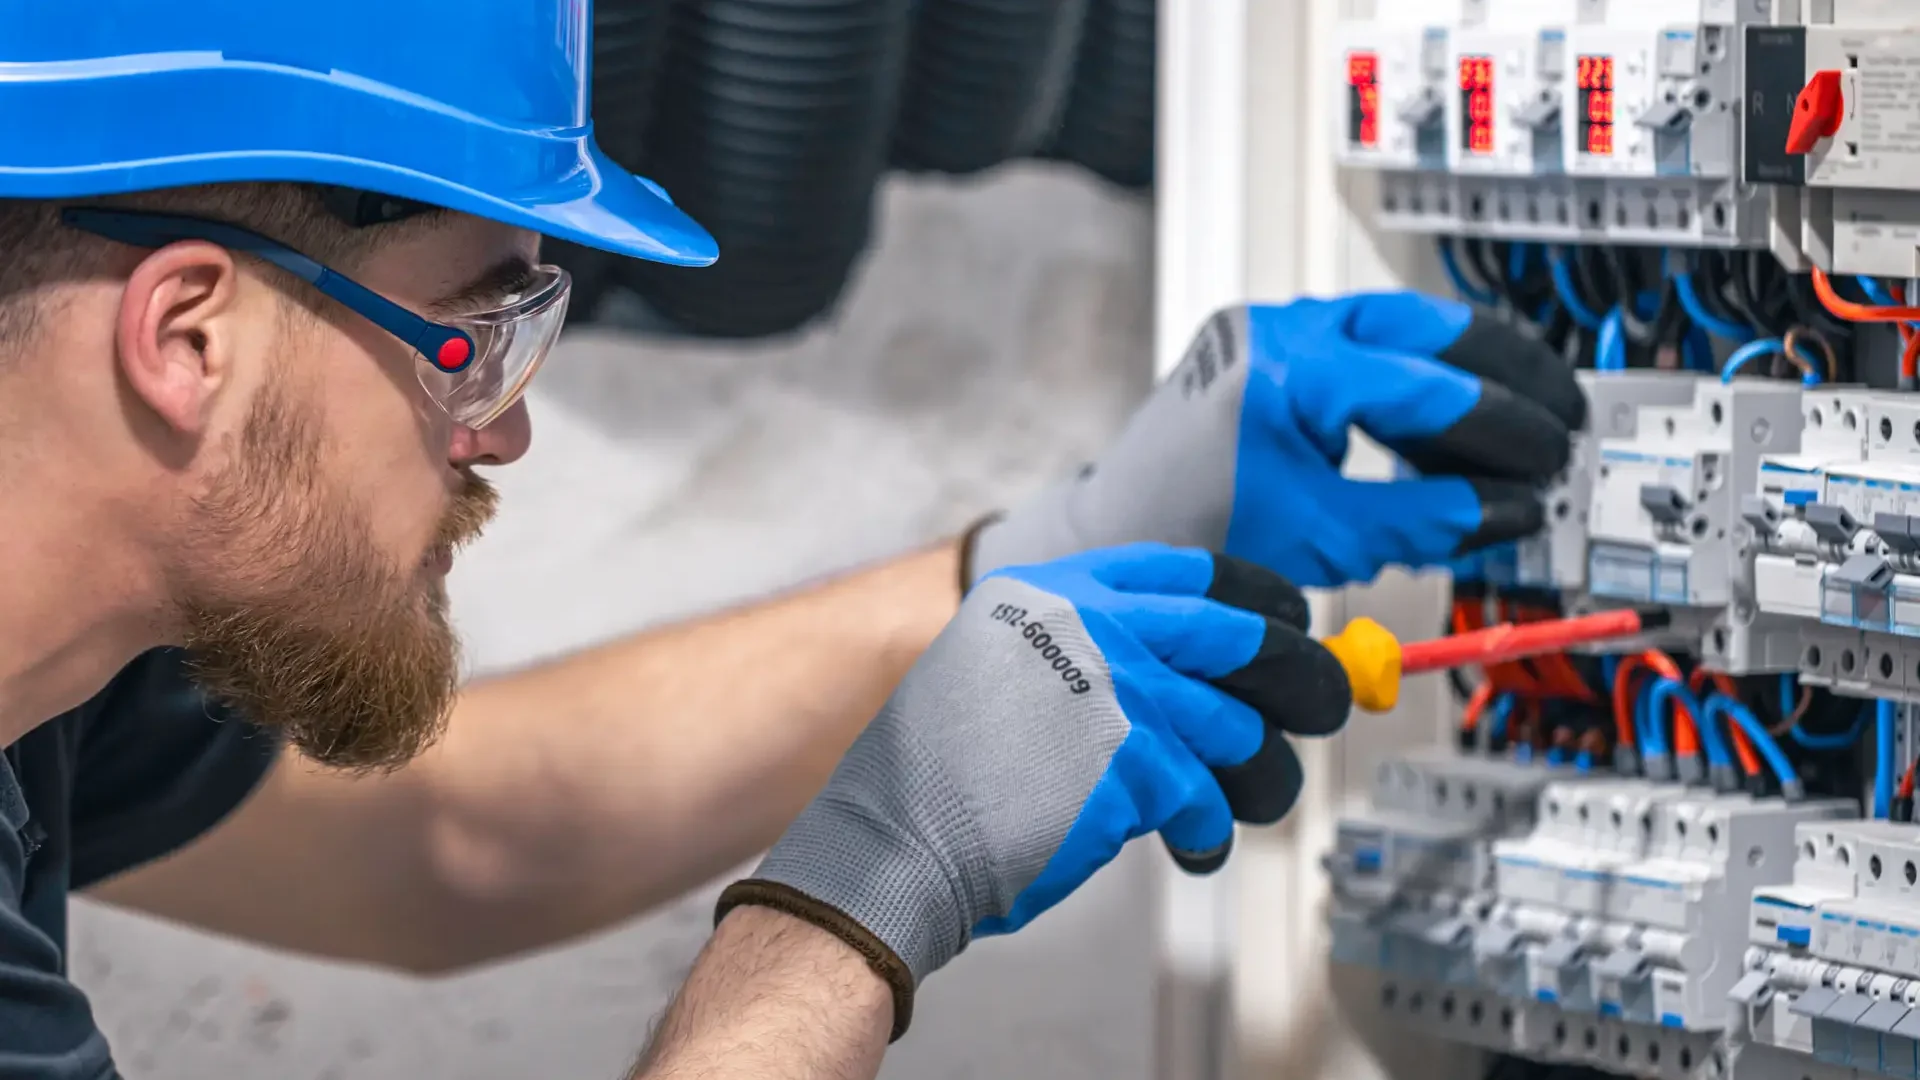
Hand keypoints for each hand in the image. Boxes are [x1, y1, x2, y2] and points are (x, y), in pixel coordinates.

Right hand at [716, 544, 1350, 1036]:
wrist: (895, 841)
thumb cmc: (941, 774)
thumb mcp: (997, 664)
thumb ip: (1084, 649)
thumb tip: (1196, 670)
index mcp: (1055, 591)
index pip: (1187, 572)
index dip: (1255, 597)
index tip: (1288, 619)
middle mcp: (1090, 625)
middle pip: (1241, 638)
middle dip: (1303, 677)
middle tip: (1324, 705)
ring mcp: (1115, 691)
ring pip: (1241, 730)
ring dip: (1255, 778)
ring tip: (1230, 808)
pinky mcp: (1134, 766)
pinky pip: (1207, 801)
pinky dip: (1206, 834)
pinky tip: (1188, 848)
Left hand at [970, 293, 1585, 589]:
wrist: (1113, 531)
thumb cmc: (1188, 536)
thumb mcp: (1320, 537)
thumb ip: (1422, 520)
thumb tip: (1507, 508)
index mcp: (1285, 369)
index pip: (1424, 386)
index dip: (1500, 427)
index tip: (1546, 462)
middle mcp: (1278, 329)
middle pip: (1426, 326)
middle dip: (1504, 371)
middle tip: (1560, 415)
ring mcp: (1272, 328)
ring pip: (1401, 327)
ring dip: (1465, 373)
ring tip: (1518, 425)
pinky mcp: (1270, 345)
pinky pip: (1366, 346)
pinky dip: (1415, 382)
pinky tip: (1449, 429)